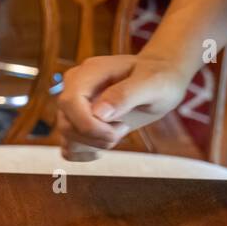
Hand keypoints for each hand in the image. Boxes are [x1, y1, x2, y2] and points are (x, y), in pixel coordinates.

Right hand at [56, 53, 193, 160]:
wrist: (160, 78)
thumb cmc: (159, 78)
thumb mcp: (152, 84)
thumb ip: (125, 95)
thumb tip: (98, 113)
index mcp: (89, 72)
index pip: (69, 103)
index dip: (89, 124)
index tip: (122, 127)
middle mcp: (74, 86)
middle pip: (66, 123)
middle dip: (96, 137)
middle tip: (124, 129)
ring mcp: (73, 104)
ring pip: (66, 136)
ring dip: (93, 145)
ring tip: (117, 133)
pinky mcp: (76, 120)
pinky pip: (68, 145)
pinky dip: (84, 153)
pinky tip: (104, 144)